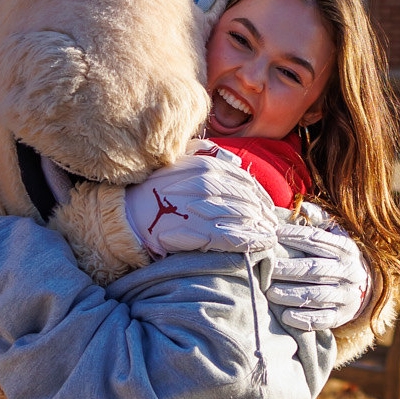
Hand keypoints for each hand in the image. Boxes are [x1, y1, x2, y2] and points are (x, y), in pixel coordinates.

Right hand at [123, 144, 279, 257]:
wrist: (128, 216)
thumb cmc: (154, 192)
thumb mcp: (179, 162)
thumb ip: (206, 155)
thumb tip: (234, 160)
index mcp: (206, 166)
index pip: (245, 180)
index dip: (259, 194)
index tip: (266, 205)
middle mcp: (208, 184)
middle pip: (248, 199)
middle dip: (264, 212)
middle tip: (271, 223)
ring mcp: (204, 207)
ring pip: (245, 216)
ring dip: (262, 227)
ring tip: (269, 234)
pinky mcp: (201, 231)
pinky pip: (236, 236)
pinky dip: (253, 240)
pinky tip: (262, 243)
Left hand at [267, 218, 370, 331]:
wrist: (366, 290)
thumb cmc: (338, 259)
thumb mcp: (336, 236)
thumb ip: (320, 220)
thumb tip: (303, 206)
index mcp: (345, 249)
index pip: (316, 240)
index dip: (293, 237)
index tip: (272, 235)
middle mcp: (349, 271)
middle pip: (315, 269)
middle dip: (290, 269)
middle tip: (268, 269)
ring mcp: (347, 296)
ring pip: (317, 295)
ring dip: (292, 295)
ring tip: (271, 293)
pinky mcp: (342, 316)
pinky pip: (323, 319)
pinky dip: (303, 319)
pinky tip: (285, 316)